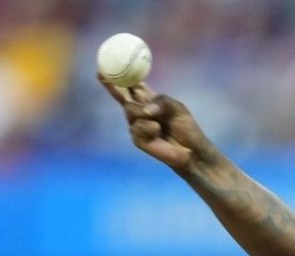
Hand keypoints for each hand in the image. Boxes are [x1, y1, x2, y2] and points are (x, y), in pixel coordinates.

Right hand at [97, 75, 211, 169]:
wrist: (192, 149)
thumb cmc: (186, 127)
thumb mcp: (177, 107)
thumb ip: (161, 102)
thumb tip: (145, 110)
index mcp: (148, 99)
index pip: (132, 85)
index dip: (121, 75)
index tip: (108, 65)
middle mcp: (139, 110)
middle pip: (121, 95)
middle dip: (112, 85)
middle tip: (103, 75)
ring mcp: (136, 125)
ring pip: (130, 110)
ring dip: (144, 113)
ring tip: (160, 122)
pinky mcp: (138, 139)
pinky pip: (137, 127)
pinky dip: (150, 128)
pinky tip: (158, 132)